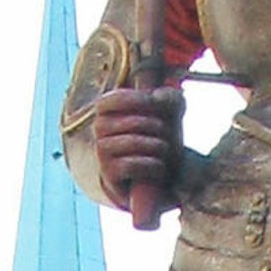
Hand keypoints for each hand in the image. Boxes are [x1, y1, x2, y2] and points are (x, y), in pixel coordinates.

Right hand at [88, 83, 187, 215]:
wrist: (155, 173)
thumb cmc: (158, 135)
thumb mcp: (168, 112)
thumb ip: (169, 97)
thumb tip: (158, 98)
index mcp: (108, 108)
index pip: (116, 98)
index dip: (137, 99)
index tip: (156, 103)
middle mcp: (100, 128)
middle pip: (132, 122)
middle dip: (157, 126)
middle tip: (167, 132)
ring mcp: (102, 151)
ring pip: (132, 143)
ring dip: (157, 146)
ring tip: (165, 149)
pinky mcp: (108, 173)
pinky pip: (131, 165)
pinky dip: (151, 165)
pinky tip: (159, 166)